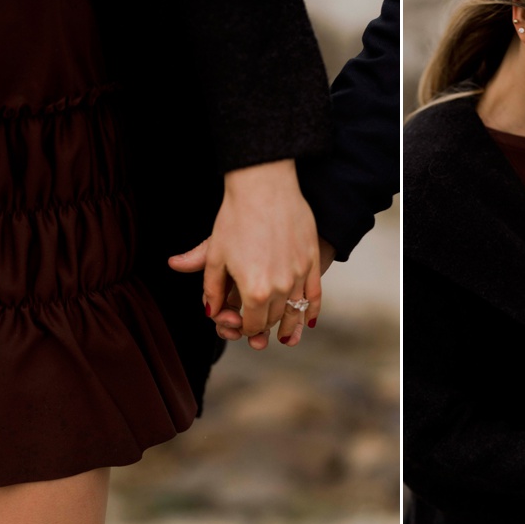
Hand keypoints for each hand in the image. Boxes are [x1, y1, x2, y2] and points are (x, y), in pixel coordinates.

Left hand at [168, 159, 321, 343]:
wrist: (264, 188)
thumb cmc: (235, 219)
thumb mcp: (215, 255)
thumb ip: (211, 289)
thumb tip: (210, 312)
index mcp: (253, 291)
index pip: (251, 325)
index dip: (244, 330)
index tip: (242, 327)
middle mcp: (279, 288)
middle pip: (273, 319)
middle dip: (263, 326)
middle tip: (259, 328)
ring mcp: (299, 275)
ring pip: (295, 311)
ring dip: (288, 325)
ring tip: (285, 335)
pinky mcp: (312, 262)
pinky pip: (315, 295)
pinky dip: (311, 311)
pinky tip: (309, 321)